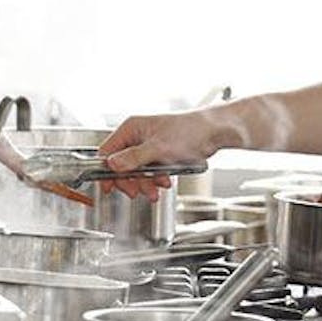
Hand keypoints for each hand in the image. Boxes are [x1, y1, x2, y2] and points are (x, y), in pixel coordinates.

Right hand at [98, 111, 222, 199]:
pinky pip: (150, 171)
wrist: (213, 132)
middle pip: (121, 165)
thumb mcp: (158, 148)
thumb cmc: (189, 131)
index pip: (108, 152)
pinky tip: (164, 182)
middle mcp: (137, 136)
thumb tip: (112, 164)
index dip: (107, 171)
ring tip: (155, 191)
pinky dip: (155, 180)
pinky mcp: (160, 154)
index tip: (108, 187)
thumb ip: (133, 158)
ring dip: (145, 183)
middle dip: (130, 181)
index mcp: (132, 128)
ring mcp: (149, 146)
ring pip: (137, 171)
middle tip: (136, 192)